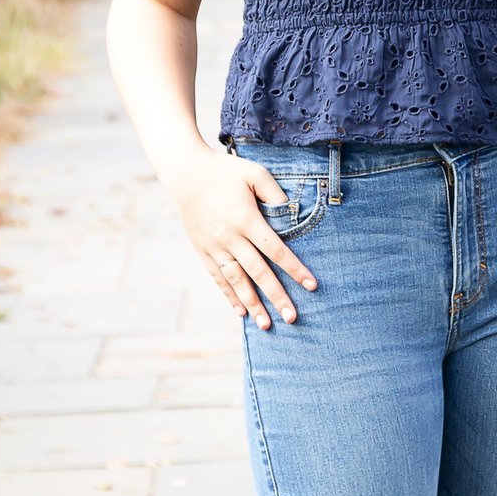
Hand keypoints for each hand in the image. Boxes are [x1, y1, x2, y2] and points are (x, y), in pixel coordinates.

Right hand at [168, 147, 318, 328]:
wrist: (185, 173)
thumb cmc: (225, 171)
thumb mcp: (254, 173)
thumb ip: (275, 193)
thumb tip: (292, 214)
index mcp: (245, 219)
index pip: (275, 250)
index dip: (294, 269)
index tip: (311, 285)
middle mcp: (229, 237)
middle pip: (257, 272)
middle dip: (276, 296)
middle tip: (292, 317)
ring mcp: (214, 247)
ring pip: (236, 281)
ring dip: (252, 304)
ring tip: (267, 324)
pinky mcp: (203, 251)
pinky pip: (218, 278)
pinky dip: (230, 296)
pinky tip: (241, 312)